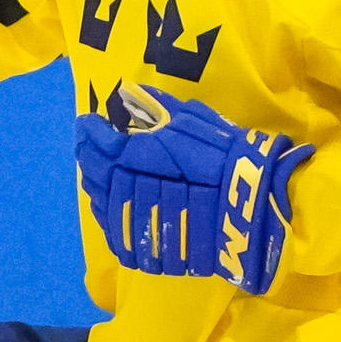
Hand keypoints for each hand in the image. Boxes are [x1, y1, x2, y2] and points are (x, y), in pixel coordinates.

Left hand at [74, 87, 313, 294]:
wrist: (252, 207)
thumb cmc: (226, 157)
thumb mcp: (194, 119)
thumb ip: (158, 107)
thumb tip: (130, 92)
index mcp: (136, 153)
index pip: (98, 141)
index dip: (89, 131)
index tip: (88, 122)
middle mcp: (128, 187)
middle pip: (95, 173)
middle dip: (89, 157)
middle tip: (88, 146)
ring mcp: (134, 221)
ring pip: (101, 203)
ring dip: (96, 187)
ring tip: (99, 175)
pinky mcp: (145, 248)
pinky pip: (115, 231)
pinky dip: (109, 215)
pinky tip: (112, 204)